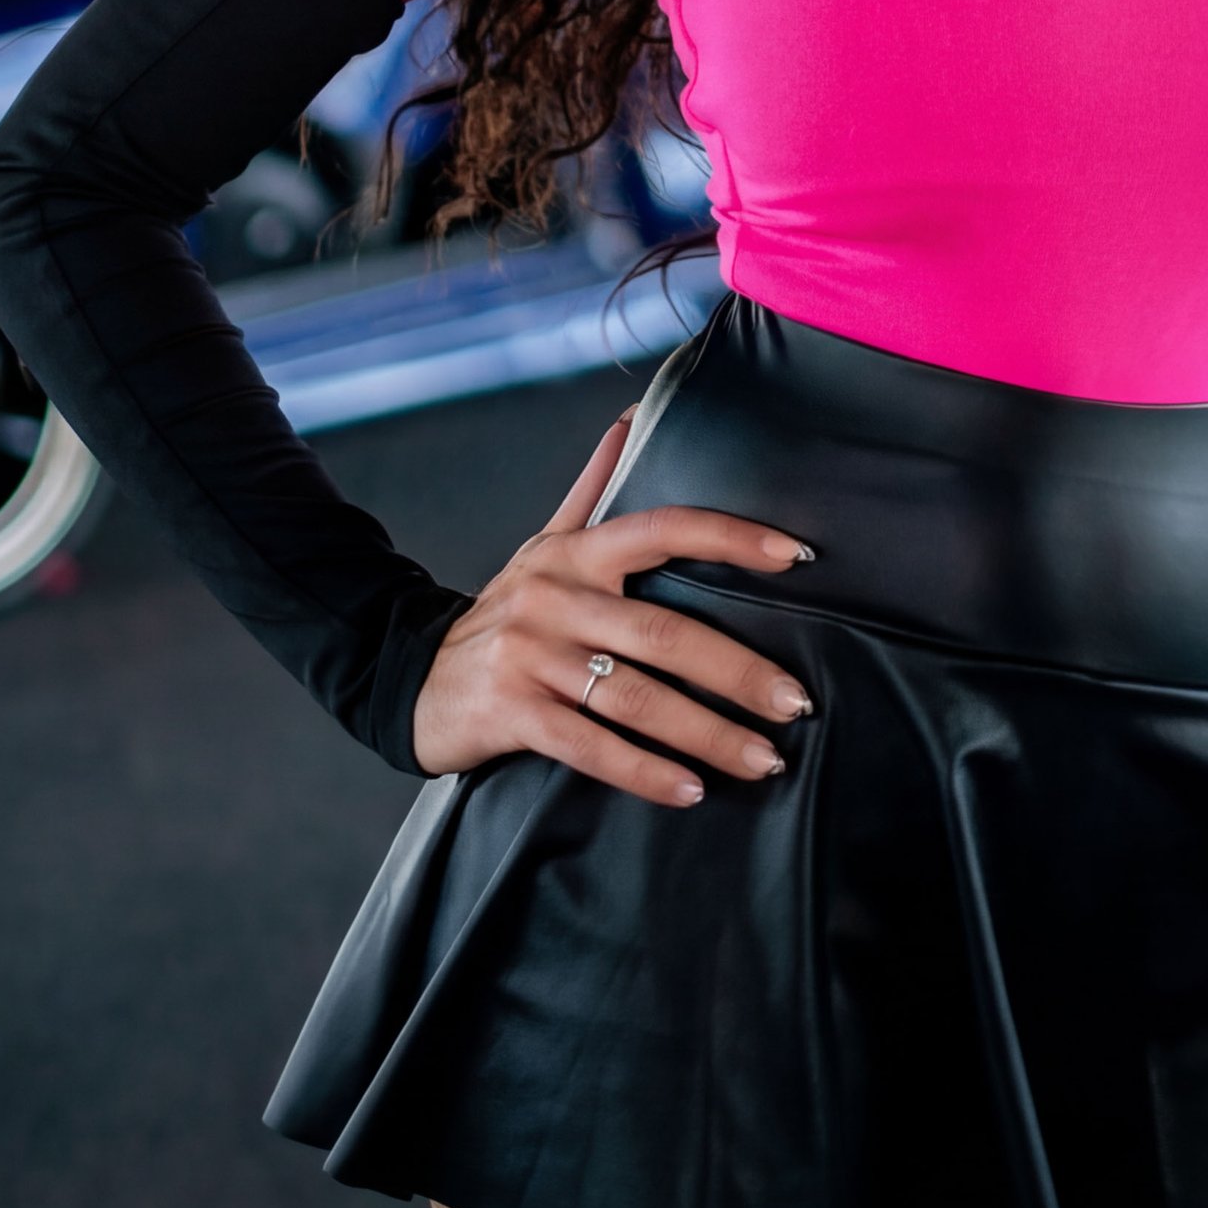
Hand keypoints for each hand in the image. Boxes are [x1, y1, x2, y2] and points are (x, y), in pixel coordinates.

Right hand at [410, 417, 817, 804]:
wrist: (412, 676)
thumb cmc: (503, 612)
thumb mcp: (542, 546)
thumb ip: (592, 490)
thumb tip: (632, 417)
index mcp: (575, 552)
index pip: (663, 528)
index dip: (730, 537)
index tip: (795, 555)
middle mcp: (555, 596)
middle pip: (664, 631)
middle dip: (738, 671)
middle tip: (796, 702)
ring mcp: (531, 655)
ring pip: (635, 696)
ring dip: (706, 733)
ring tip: (762, 758)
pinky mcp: (512, 712)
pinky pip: (590, 747)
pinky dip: (644, 772)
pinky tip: (689, 790)